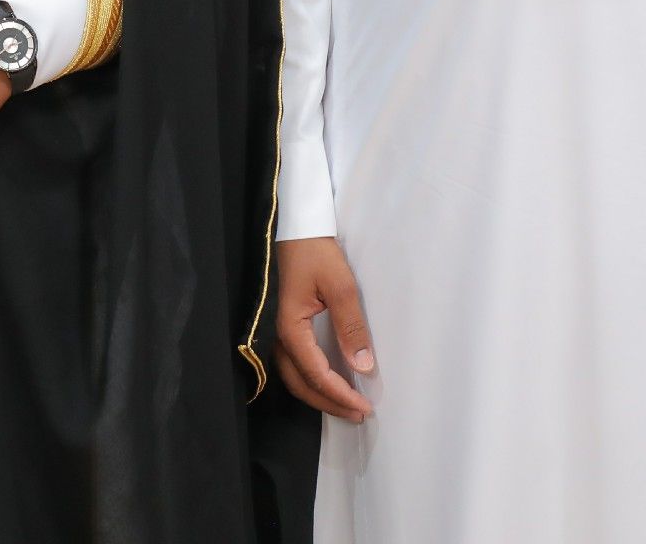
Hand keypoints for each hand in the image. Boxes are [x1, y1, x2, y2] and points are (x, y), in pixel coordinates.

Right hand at [274, 236, 374, 420]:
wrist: (297, 230)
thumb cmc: (316, 253)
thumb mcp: (341, 287)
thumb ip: (351, 327)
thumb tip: (364, 366)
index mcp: (291, 328)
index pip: (316, 374)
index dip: (340, 394)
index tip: (364, 407)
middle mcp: (280, 336)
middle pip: (301, 384)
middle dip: (329, 403)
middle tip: (359, 414)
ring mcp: (280, 333)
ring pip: (296, 377)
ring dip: (320, 395)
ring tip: (348, 405)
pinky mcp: (286, 327)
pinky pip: (296, 365)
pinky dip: (314, 381)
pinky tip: (332, 383)